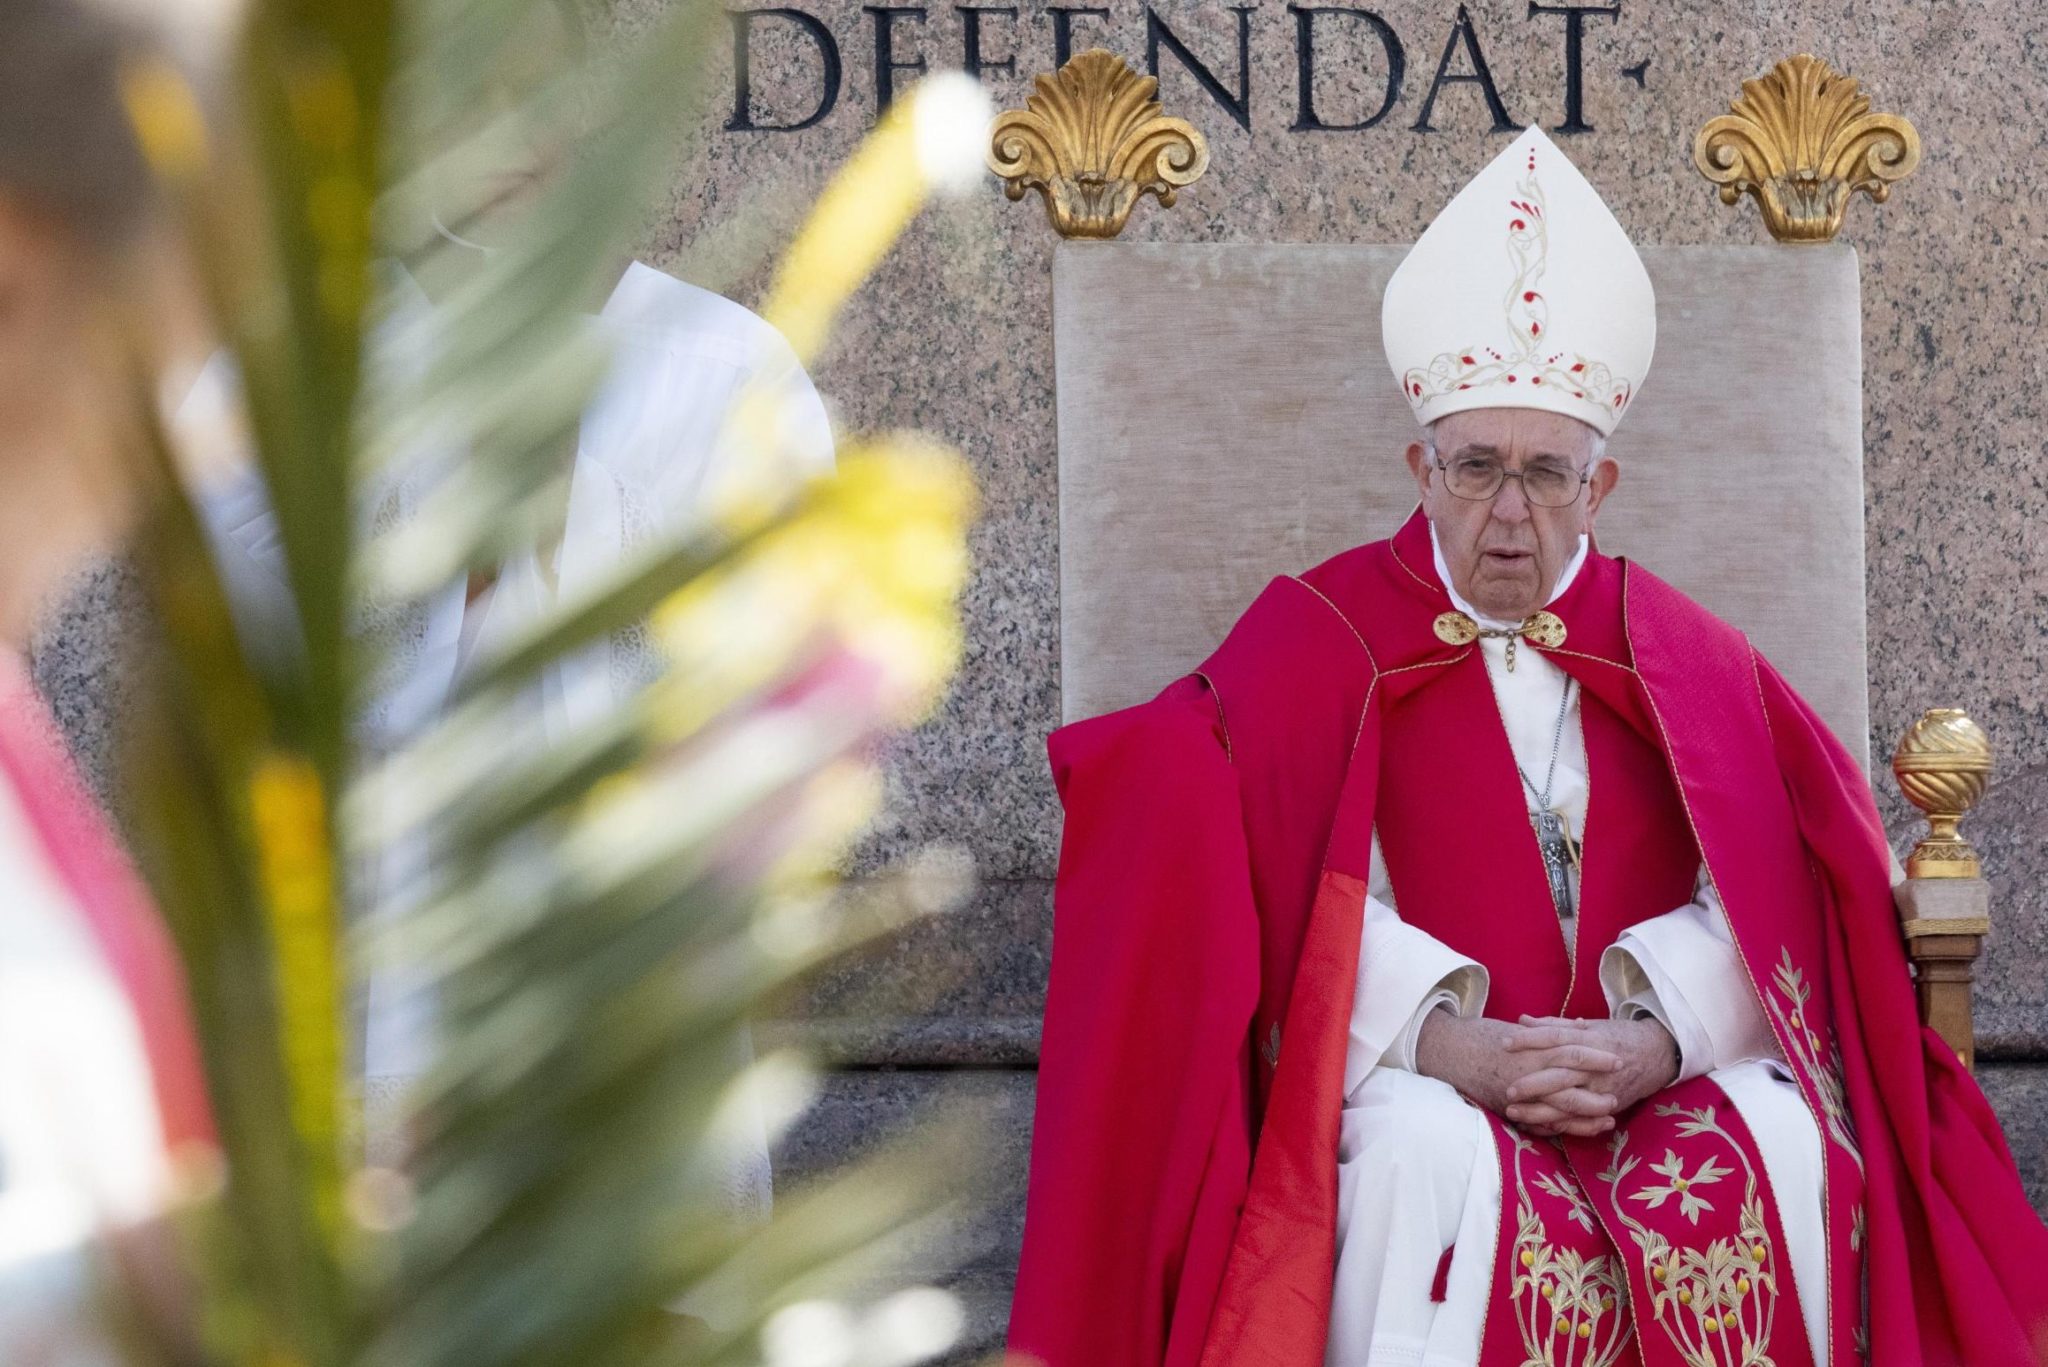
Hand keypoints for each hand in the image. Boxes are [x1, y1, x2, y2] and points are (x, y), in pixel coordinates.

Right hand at [1414, 1011, 1622, 1136]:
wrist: (1446, 1049)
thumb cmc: (1481, 1035)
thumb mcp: (1518, 1029)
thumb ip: (1549, 1032)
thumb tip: (1581, 1027)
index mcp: (1530, 1049)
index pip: (1571, 1052)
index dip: (1596, 1056)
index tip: (1617, 1057)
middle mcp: (1526, 1074)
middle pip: (1570, 1085)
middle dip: (1597, 1090)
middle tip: (1620, 1092)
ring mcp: (1517, 1095)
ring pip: (1559, 1110)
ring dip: (1586, 1115)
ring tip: (1609, 1116)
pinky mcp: (1509, 1110)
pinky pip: (1540, 1124)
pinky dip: (1562, 1127)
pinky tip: (1579, 1130)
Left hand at [1505, 1015, 1679, 1132]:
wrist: (1658, 1054)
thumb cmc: (1618, 1036)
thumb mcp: (1590, 1026)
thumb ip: (1556, 1025)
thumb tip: (1522, 1020)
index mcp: (1590, 1040)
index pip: (1555, 1039)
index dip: (1529, 1040)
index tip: (1504, 1043)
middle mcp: (1596, 1066)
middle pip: (1561, 1074)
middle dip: (1532, 1083)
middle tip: (1507, 1089)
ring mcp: (1603, 1088)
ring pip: (1569, 1102)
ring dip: (1540, 1109)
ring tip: (1513, 1111)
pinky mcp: (1608, 1106)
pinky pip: (1581, 1120)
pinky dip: (1559, 1124)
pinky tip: (1535, 1126)